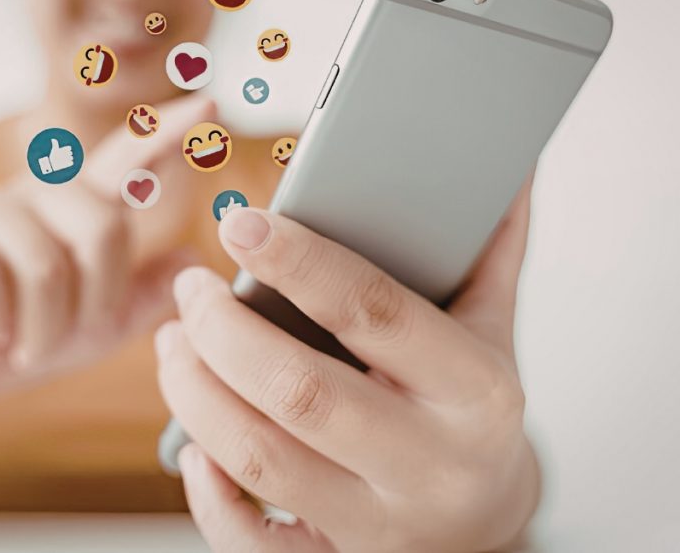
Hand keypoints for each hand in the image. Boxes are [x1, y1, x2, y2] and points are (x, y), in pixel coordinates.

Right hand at [0, 95, 213, 406]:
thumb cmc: (35, 334)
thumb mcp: (102, 324)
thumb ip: (147, 293)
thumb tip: (195, 258)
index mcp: (82, 205)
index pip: (129, 159)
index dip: (167, 132)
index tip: (212, 103)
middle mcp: (39, 194)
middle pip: (103, 227)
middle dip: (97, 298)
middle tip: (71, 333)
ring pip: (45, 267)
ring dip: (44, 329)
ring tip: (27, 345)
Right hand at [39, 138, 73, 173]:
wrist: (51, 165)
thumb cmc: (52, 157)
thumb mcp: (54, 150)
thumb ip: (55, 144)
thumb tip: (53, 139)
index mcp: (64, 149)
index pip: (69, 148)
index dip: (67, 149)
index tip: (64, 151)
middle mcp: (66, 153)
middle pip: (71, 153)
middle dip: (68, 154)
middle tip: (63, 156)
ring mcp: (68, 158)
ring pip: (71, 157)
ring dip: (69, 158)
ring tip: (65, 160)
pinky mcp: (69, 163)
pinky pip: (71, 162)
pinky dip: (70, 163)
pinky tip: (67, 163)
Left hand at [155, 176, 538, 551]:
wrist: (490, 522)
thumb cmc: (473, 410)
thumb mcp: (491, 330)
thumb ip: (488, 249)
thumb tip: (505, 164)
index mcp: (476, 390)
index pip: (375, 311)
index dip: (298, 262)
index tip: (238, 222)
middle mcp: (431, 462)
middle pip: (301, 391)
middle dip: (223, 332)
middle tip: (190, 290)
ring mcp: (382, 524)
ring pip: (261, 461)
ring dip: (195, 394)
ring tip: (174, 345)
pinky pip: (254, 545)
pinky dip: (209, 496)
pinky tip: (193, 448)